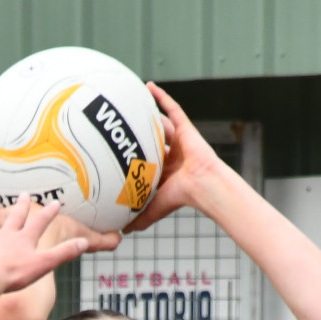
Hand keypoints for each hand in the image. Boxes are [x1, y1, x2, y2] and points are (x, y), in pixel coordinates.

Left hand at [0, 191, 92, 295]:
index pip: (40, 223)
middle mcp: (5, 235)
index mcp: (24, 238)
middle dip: (21, 206)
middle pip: (15, 217)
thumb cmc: (15, 274)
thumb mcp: (44, 265)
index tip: (56, 203)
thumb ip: (64, 253)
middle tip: (24, 194)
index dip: (49, 213)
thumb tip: (84, 243)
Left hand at [122, 82, 227, 234]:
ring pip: (162, 123)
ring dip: (150, 113)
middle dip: (141, 134)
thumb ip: (139, 218)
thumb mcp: (154, 208)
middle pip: (153, 140)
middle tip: (121, 126)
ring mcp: (179, 140)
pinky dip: (162, 97)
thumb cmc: (181, 197)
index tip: (119, 152)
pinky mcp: (186, 128)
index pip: (147, 161)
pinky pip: (172, 109)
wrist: (201, 185)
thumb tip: (122, 233)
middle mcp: (172, 154)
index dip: (136, 157)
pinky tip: (148, 86)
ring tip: (132, 102)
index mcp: (165, 171)